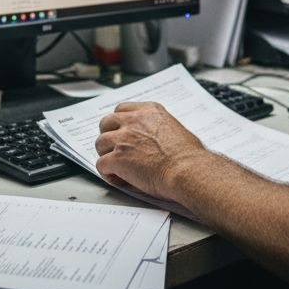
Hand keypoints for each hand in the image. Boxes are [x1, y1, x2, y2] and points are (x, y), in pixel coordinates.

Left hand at [95, 101, 210, 201]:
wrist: (187, 170)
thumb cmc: (188, 156)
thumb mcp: (175, 128)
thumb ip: (158, 128)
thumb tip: (154, 138)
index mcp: (149, 112)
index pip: (122, 109)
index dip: (119, 123)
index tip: (120, 132)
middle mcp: (134, 121)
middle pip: (106, 123)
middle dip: (108, 136)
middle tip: (115, 149)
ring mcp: (123, 139)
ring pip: (100, 143)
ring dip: (106, 154)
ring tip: (117, 166)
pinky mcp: (117, 158)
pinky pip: (101, 164)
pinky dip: (107, 173)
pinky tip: (118, 178)